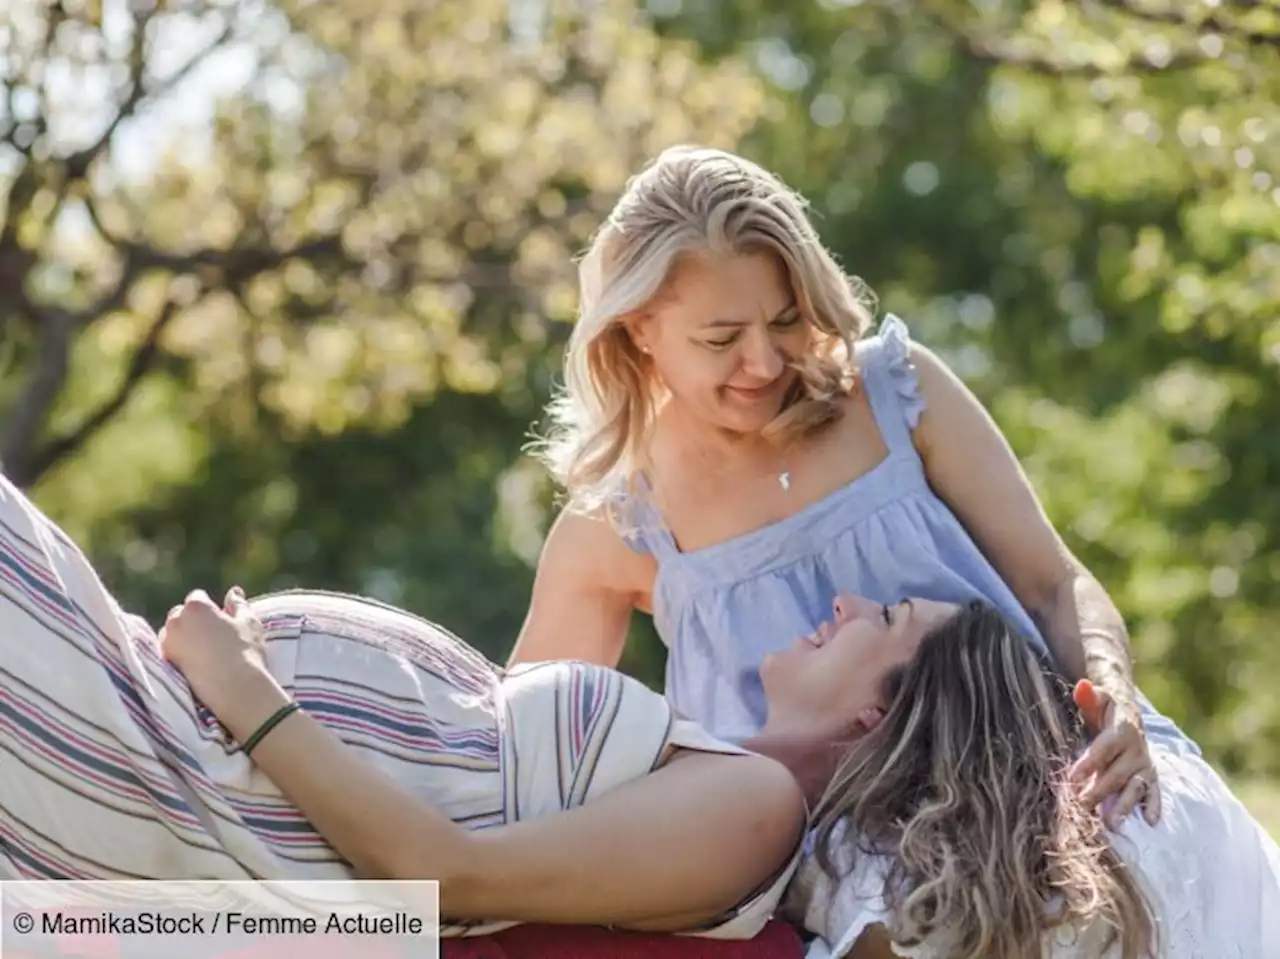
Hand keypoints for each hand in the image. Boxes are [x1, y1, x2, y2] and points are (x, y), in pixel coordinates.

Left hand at [159, 587, 273, 720]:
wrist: (234, 688)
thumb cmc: (245, 651)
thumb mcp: (248, 623)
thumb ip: (238, 604)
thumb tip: (234, 591)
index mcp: (196, 606)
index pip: (198, 597)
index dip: (210, 608)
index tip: (221, 621)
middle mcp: (176, 620)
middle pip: (180, 614)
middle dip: (191, 621)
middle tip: (211, 637)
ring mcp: (166, 642)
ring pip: (171, 633)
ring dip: (182, 637)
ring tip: (202, 653)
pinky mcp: (164, 663)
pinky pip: (168, 652)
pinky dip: (177, 654)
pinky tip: (193, 664)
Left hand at [1069, 679, 1161, 828]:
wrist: (1128, 714)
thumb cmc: (1105, 709)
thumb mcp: (1097, 700)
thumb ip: (1088, 696)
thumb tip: (1082, 685)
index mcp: (1123, 728)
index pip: (1104, 747)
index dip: (1089, 762)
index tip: (1072, 776)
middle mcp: (1137, 748)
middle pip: (1118, 772)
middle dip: (1100, 790)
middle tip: (1082, 805)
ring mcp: (1145, 764)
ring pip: (1136, 786)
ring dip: (1125, 805)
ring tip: (1113, 823)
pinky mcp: (1150, 776)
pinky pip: (1154, 792)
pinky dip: (1153, 806)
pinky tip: (1150, 821)